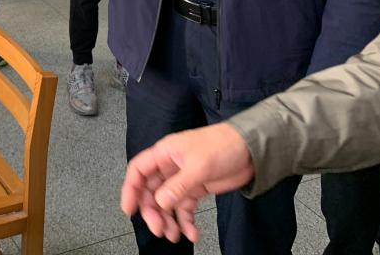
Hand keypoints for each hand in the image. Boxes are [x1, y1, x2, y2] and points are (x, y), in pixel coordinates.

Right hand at [120, 124, 253, 243]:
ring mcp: (183, 179)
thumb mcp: (199, 165)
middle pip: (151, 192)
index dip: (131, 190)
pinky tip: (192, 233)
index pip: (138, 171)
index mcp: (165, 153)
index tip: (129, 210)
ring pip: (167, 203)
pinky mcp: (196, 188)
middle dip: (153, 212)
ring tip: (175, 235)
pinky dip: (186, 221)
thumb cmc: (223, 145)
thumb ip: (178, 185)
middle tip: (160, 229)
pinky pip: (185, 208)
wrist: (250, 148)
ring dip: (169, 220)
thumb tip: (160, 202)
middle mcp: (170, 166)